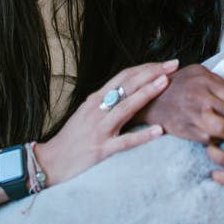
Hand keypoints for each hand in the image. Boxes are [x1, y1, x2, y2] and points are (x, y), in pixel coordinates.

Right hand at [37, 60, 177, 185]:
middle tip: (173, 65)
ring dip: (147, 93)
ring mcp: (99, 129)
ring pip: (126, 108)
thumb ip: (107, 100)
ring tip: (166, 83)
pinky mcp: (101, 149)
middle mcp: (97, 109)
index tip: (165, 63)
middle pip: (127, 86)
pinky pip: (125, 142)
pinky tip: (159, 130)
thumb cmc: (73, 136)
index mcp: (96, 98)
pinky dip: (143, 135)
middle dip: (152, 73)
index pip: (124, 76)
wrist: (50, 160)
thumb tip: (132, 88)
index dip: (145, 67)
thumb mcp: (88, 111)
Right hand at [137, 64, 223, 143]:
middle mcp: (199, 97)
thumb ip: (218, 80)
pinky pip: (209, 139)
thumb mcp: (197, 72)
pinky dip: (219, 140)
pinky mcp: (184, 130)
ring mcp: (191, 115)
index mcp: (204, 80)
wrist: (148, 99)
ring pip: (223, 129)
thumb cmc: (178, 83)